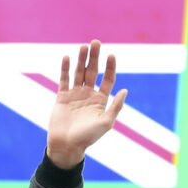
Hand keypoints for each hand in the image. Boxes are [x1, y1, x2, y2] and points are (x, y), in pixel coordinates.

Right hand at [45, 40, 127, 168]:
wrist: (67, 145)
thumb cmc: (88, 137)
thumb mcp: (106, 122)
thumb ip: (115, 106)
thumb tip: (125, 90)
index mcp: (101, 100)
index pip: (107, 79)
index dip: (110, 67)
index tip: (112, 55)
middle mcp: (88, 94)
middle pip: (93, 71)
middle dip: (95, 57)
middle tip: (96, 42)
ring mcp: (75, 94)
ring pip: (79, 73)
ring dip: (81, 59)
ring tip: (84, 46)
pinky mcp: (62, 97)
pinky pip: (64, 79)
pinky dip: (66, 69)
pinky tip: (68, 57)